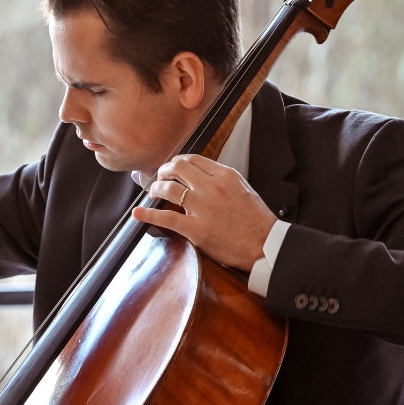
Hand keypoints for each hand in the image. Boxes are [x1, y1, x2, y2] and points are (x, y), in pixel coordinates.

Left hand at [133, 155, 277, 271]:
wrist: (265, 245)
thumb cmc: (257, 220)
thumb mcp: (243, 188)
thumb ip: (222, 180)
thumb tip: (202, 176)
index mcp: (225, 176)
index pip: (194, 159)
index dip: (178, 161)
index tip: (173, 167)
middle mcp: (212, 187)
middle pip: (178, 168)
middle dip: (164, 170)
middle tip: (160, 176)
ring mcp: (202, 208)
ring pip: (169, 188)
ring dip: (156, 188)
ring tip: (154, 191)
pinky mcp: (196, 229)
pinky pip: (166, 218)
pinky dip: (148, 214)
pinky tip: (138, 212)